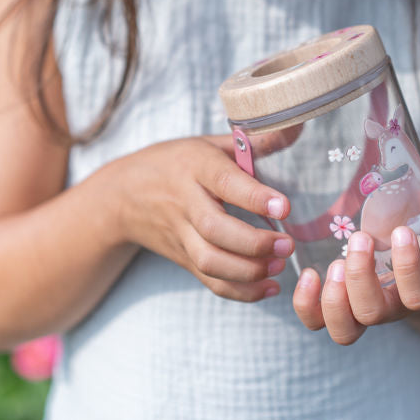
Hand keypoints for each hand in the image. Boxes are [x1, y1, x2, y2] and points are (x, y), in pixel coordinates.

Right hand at [104, 136, 293, 301]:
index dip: (254, 197)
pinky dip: (240, 291)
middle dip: (254, 243)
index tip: (284, 207)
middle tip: (287, 245)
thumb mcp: (209, 143)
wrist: (122, 195)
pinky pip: (209, 281)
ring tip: (279, 265)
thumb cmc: (175, 162)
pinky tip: (268, 287)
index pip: (224, 181)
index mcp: (195, 166)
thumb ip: (254, 140)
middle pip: (214, 229)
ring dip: (248, 271)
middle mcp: (185, 201)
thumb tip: (297, 127)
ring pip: (209, 261)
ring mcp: (181, 234)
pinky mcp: (183, 258)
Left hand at [292, 180, 419, 344]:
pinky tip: (309, 273)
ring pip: (343, 330)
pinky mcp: (340, 305)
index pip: (418, 296)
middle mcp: (393, 308)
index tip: (402, 232)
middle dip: (361, 278)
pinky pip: (316, 321)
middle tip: (360, 238)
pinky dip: (306, 305)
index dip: (408, 269)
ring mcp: (364, 310)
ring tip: (333, 264)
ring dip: (333, 300)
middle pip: (373, 314)